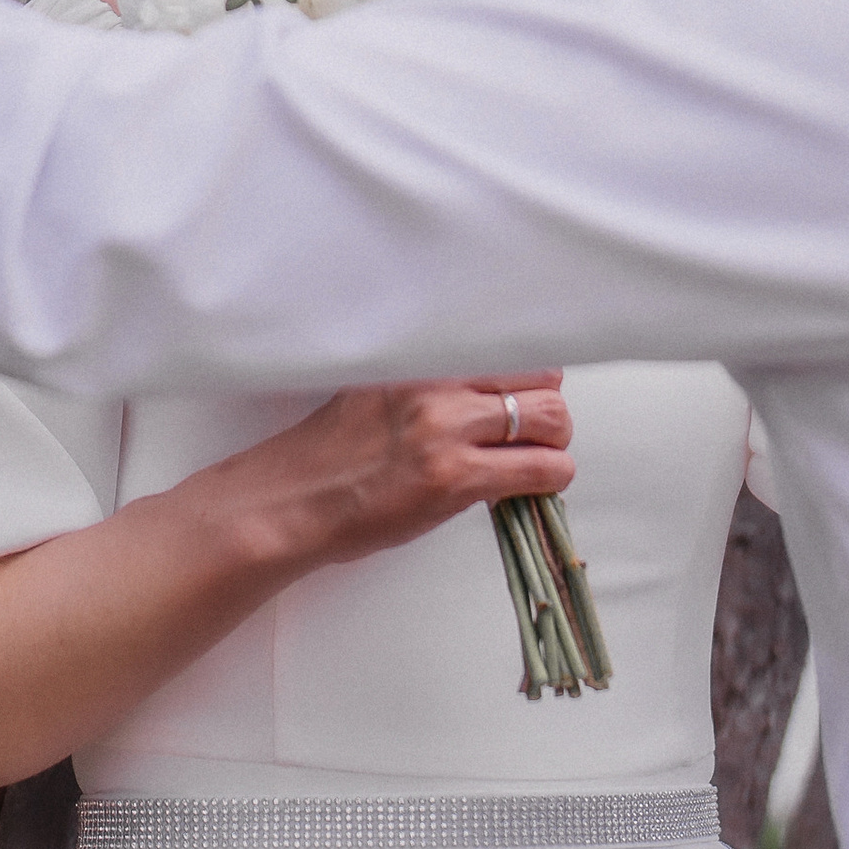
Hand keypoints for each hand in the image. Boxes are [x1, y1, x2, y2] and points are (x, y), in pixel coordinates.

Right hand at [263, 373, 573, 569]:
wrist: (293, 503)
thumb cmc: (331, 457)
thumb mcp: (380, 394)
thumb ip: (436, 387)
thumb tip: (492, 395)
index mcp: (420, 360)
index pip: (508, 345)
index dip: (531, 376)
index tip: (530, 395)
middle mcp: (437, 384)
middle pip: (541, 376)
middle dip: (549, 409)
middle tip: (536, 435)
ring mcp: (448, 429)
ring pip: (551, 418)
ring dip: (555, 444)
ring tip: (537, 462)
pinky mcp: (455, 478)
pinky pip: (540, 470)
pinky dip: (550, 479)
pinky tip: (531, 488)